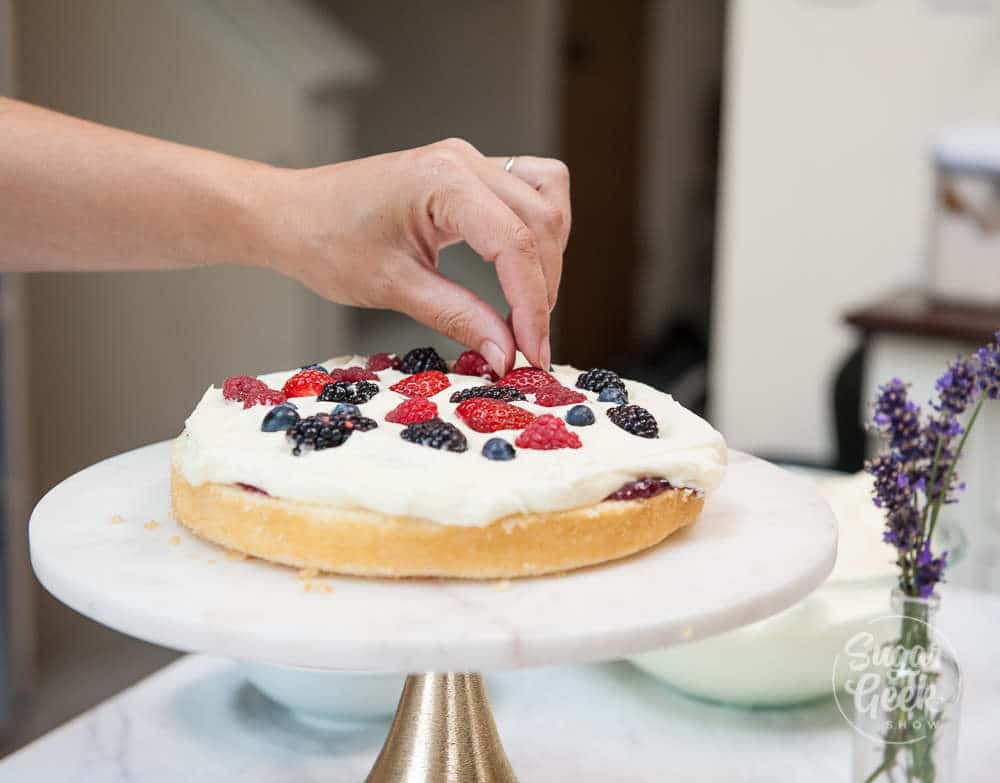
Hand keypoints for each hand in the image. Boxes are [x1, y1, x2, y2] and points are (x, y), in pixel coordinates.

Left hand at [258, 138, 570, 375]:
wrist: (290, 214)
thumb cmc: (326, 242)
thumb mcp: (393, 288)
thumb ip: (458, 317)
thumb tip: (507, 354)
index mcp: (443, 180)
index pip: (515, 242)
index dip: (532, 304)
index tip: (533, 354)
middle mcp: (464, 161)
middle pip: (541, 221)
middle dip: (543, 288)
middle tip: (528, 345)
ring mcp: (469, 162)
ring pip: (547, 200)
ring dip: (549, 257)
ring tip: (528, 308)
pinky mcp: (468, 174)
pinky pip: (529, 192)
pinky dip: (537, 232)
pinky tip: (522, 268)